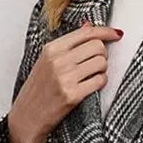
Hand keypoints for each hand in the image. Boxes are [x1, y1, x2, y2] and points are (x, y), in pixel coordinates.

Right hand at [6, 20, 123, 142]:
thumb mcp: (47, 61)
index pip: (86, 32)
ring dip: (102, 70)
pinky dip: (100, 83)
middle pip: (98, 46)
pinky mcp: (73, 95)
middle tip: (96, 64)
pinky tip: (91, 86)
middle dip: (103, 55)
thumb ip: (68, 44)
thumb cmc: (38, 90)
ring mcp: (65, 78)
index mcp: (51, 48)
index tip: (116, 34)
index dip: (106, 31)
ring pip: (101, 63)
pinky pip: (100, 81)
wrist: (27, 117)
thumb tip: (88, 25)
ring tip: (92, 76)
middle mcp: (58, 60)